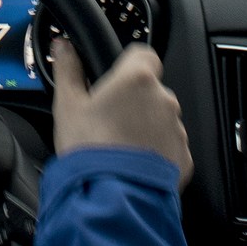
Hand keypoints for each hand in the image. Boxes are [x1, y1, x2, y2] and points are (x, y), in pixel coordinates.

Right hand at [48, 38, 192, 189]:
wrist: (111, 197)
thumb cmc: (90, 150)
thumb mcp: (68, 105)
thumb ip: (68, 70)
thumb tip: (63, 47)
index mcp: (137, 79)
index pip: (144, 55)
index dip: (129, 64)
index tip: (116, 77)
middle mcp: (163, 100)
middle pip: (151, 90)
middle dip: (134, 101)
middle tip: (110, 120)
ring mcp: (176, 130)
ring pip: (161, 119)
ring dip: (145, 127)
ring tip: (119, 146)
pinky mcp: (182, 157)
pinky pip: (169, 147)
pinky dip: (155, 152)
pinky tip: (132, 162)